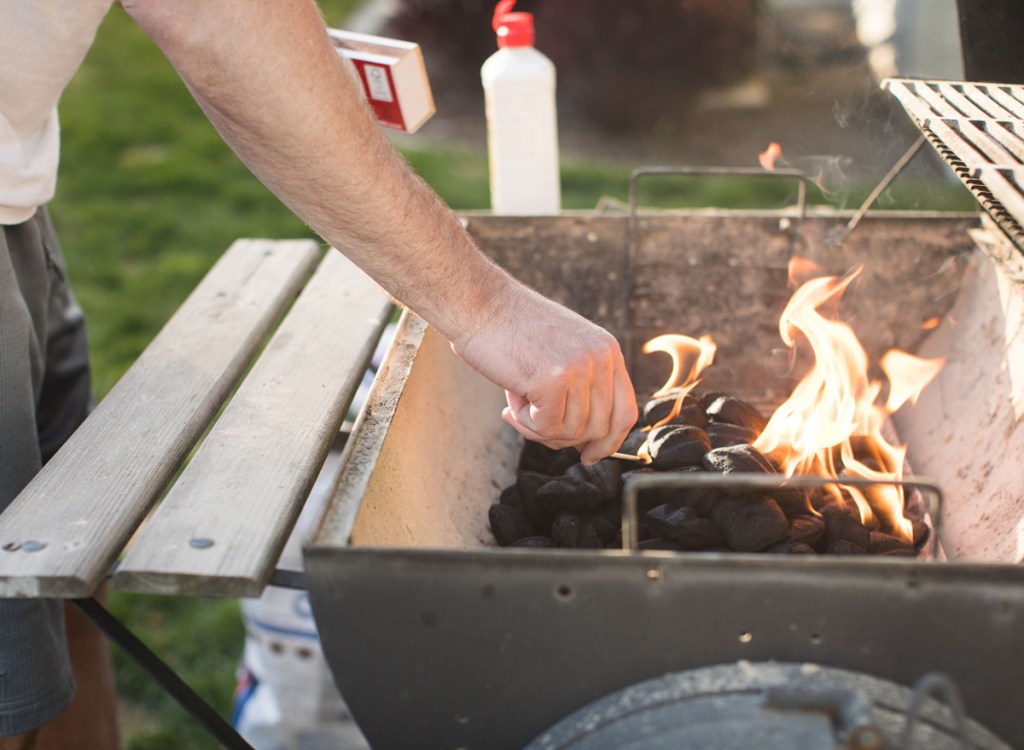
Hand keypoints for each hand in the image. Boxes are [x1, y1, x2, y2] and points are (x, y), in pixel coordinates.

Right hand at [450, 283, 637, 464]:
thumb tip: (586, 443)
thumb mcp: (562, 352)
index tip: (589, 456)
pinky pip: (545, 427)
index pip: (626, 412)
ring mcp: (579, 367)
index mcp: (608, 350)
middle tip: (529, 419)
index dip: (610, 442)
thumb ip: (581, 388)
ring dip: (538, 426)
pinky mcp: (552, 378)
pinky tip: (511, 397)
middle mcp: (601, 357)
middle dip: (562, 436)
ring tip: (517, 398)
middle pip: (598, 429)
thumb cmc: (510, 332)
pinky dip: (524, 422)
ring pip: (571, 432)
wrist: (478, 302)